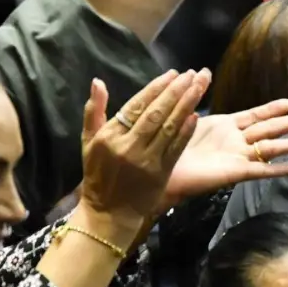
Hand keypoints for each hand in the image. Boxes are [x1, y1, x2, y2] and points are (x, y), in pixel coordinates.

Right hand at [78, 70, 206, 228]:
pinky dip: (186, 131)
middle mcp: (128, 146)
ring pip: (169, 127)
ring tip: (199, 87)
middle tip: (192, 74)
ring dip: (186, 105)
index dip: (156, 88)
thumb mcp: (88, 142)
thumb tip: (98, 81)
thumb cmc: (99, 174)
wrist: (109, 213)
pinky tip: (195, 115)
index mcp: (109, 136)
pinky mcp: (161, 173)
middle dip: (176, 91)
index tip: (172, 74)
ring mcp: (146, 160)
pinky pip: (176, 148)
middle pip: (156, 113)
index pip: (136, 106)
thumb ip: (94, 111)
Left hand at [162, 98, 287, 208]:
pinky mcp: (234, 173)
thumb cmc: (168, 144)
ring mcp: (238, 156)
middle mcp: (237, 140)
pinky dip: (279, 169)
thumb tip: (201, 71)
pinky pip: (261, 171)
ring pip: (274, 148)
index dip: (275, 107)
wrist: (158, 168)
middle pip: (273, 129)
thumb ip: (196, 95)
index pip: (257, 114)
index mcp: (226, 125)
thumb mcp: (184, 113)